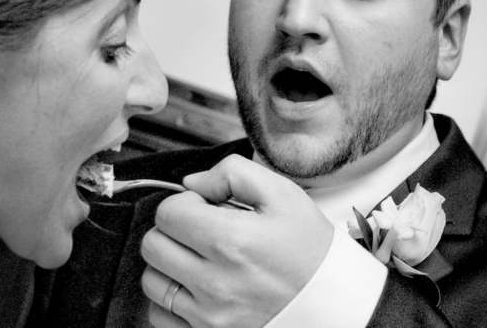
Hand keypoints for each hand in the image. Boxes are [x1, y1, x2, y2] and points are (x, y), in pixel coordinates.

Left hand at [141, 154, 333, 327]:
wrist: (334, 301)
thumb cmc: (307, 247)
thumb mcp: (281, 193)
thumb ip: (232, 173)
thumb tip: (191, 183)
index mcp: (231, 242)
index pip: (168, 213)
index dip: (184, 201)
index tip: (204, 206)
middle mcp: (216, 283)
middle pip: (153, 245)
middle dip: (172, 228)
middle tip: (200, 228)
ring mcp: (210, 317)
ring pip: (152, 280)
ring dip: (169, 262)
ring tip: (199, 256)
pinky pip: (160, 315)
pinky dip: (171, 297)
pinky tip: (196, 284)